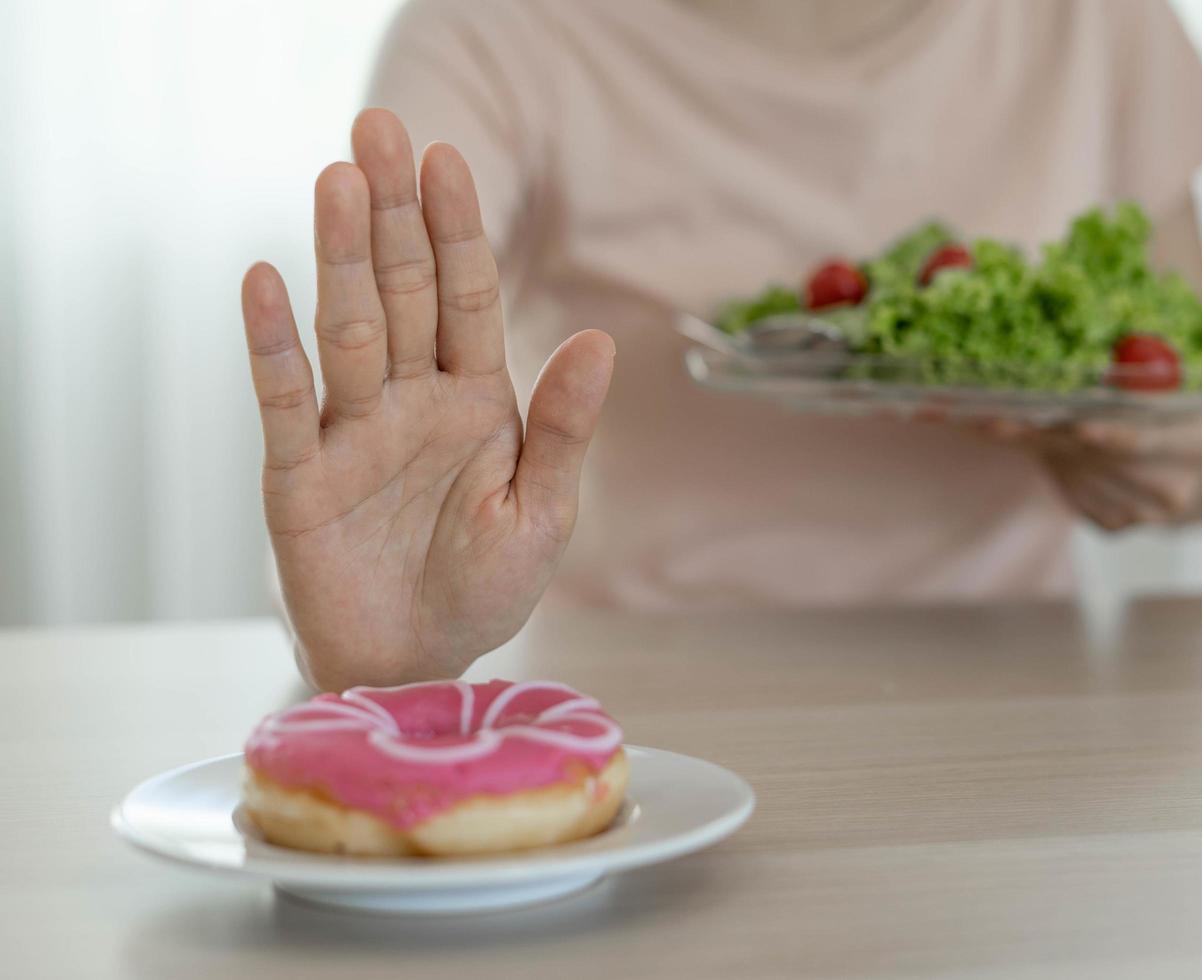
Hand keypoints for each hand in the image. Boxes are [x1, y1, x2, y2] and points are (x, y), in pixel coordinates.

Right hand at [241, 109, 613, 690]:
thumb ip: (562, 427)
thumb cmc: (484, 587)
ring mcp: (352, 431)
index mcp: (475, 401)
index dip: (458, 231)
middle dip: (394, 214)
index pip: (465, 298)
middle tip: (377, 130)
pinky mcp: (299, 475)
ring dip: (342, 257)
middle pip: (401, 292)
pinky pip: (283, 400)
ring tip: (337, 182)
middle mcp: (410, 400)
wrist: (417, 666)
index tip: (446, 159)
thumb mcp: (543, 512)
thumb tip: (601, 339)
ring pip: (347, 328)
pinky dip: (273, 345)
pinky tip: (264, 279)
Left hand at [1017, 410, 1201, 531]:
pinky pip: (1070, 495)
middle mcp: (1172, 483)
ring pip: (1075, 475)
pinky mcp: (1113, 522)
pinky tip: (1001, 438)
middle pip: (1102, 459)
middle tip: (1000, 416)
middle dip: (1050, 435)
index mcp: (1198, 444)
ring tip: (984, 419)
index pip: (1154, 441)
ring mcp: (1141, 509)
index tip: (1081, 425)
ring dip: (1029, 448)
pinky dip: (1035, 464)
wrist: (1179, 460)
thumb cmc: (1189, 406)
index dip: (1117, 435)